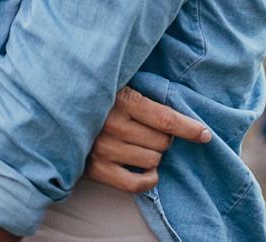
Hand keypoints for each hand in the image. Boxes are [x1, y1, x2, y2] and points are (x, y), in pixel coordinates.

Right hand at [84, 87, 210, 192]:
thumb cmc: (100, 92)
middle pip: (162, 142)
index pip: (166, 119)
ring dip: (154, 155)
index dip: (189, 128)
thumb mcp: (122, 81)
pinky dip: (148, 178)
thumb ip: (146, 91)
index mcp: (122, 100)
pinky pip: (135, 184)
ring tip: (141, 143)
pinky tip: (147, 169)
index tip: (205, 134)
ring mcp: (103, 149)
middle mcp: (112, 126)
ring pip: (152, 161)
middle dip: (165, 137)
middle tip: (151, 129)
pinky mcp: (96, 169)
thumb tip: (183, 102)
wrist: (60, 106)